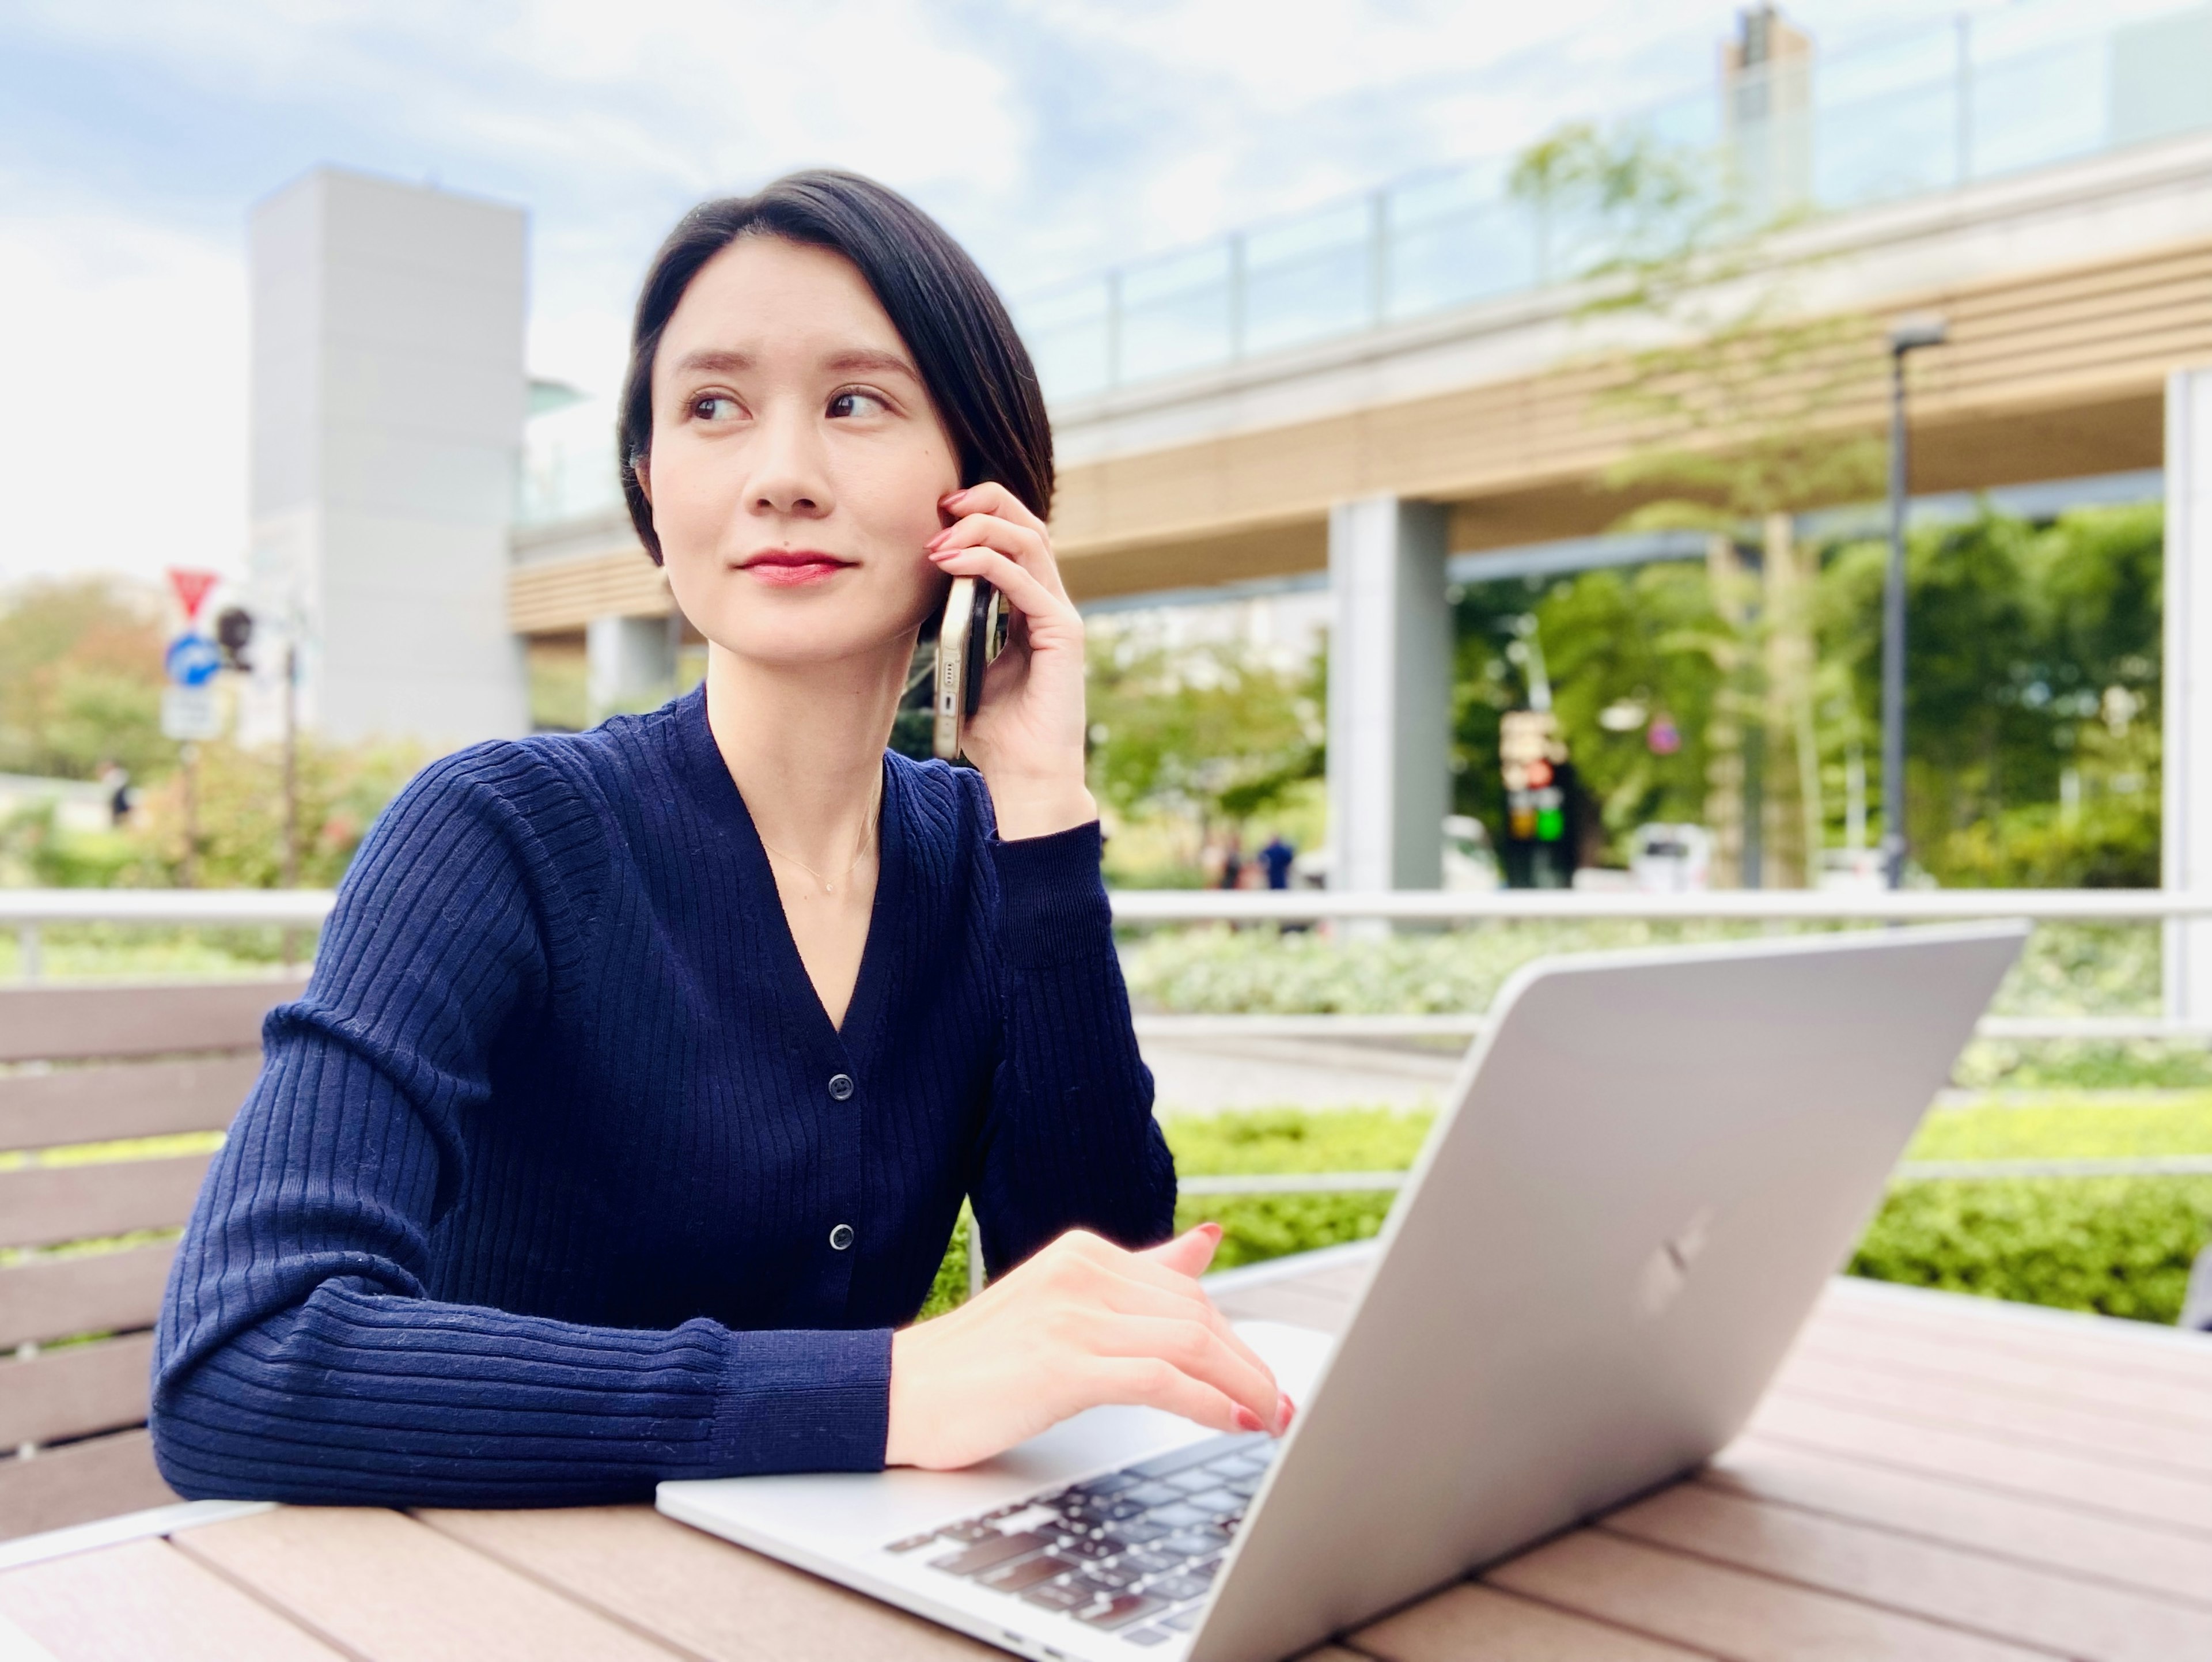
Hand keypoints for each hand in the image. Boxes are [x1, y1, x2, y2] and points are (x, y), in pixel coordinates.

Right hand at [884, 1224, 1294, 1470]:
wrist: (900, 1396)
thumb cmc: (980, 1363)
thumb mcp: (1064, 1306)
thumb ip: (1139, 1279)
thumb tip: (1207, 1243)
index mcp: (1084, 1254)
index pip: (1187, 1293)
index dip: (1236, 1339)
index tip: (1267, 1377)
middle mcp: (1081, 1272)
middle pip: (1197, 1315)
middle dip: (1248, 1364)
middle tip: (1283, 1405)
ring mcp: (1071, 1314)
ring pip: (1189, 1343)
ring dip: (1243, 1386)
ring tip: (1271, 1418)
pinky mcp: (1062, 1363)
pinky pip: (1159, 1379)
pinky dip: (1208, 1403)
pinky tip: (1234, 1423)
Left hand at [925, 483, 1094, 840]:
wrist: (1027, 777)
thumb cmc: (997, 734)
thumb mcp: (967, 671)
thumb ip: (958, 636)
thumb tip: (920, 606)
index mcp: (1030, 608)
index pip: (1014, 539)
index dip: (980, 514)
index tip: (936, 513)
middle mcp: (1050, 604)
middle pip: (1029, 525)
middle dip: (985, 502)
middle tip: (941, 505)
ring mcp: (1060, 616)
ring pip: (1031, 541)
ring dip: (981, 529)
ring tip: (940, 539)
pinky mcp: (1064, 635)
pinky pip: (1026, 581)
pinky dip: (988, 563)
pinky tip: (954, 563)